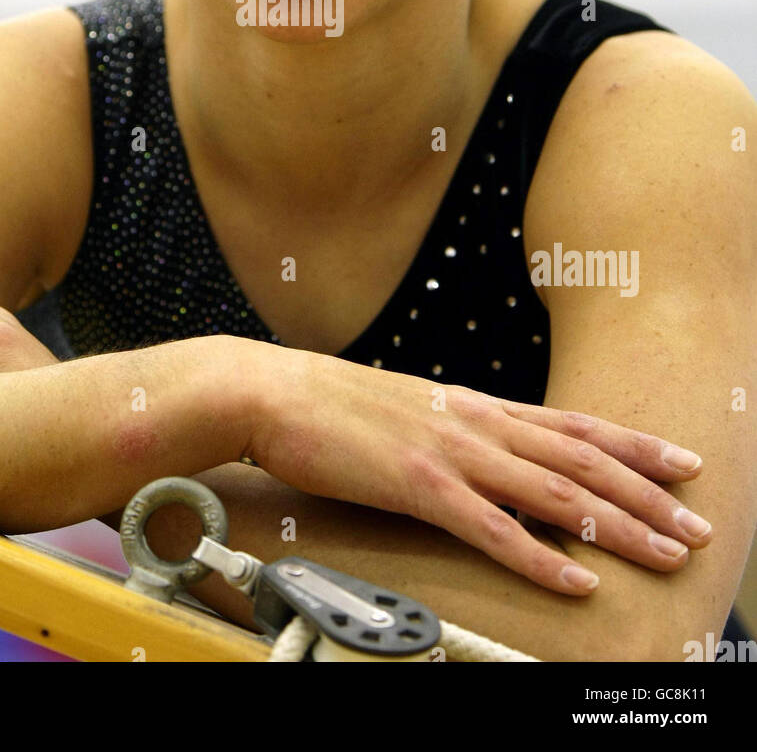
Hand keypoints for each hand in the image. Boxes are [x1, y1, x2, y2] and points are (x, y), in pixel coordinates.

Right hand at [246, 347, 711, 595]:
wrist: (275, 392)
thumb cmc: (334, 405)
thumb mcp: (411, 409)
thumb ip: (458, 429)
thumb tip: (492, 455)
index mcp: (474, 404)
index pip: (573, 423)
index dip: (635, 443)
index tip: (682, 462)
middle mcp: (477, 423)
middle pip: (582, 459)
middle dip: (649, 494)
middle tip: (698, 526)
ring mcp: (452, 453)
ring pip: (555, 492)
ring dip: (618, 526)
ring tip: (665, 555)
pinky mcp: (419, 487)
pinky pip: (494, 530)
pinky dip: (543, 558)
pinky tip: (577, 582)